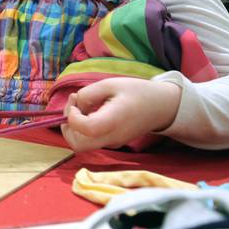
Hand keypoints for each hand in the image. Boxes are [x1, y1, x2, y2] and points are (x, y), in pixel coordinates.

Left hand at [61, 77, 181, 151]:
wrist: (162, 107)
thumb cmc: (137, 92)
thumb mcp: (110, 84)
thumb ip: (87, 94)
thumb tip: (75, 106)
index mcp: (113, 120)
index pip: (86, 128)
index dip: (72, 115)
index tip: (75, 100)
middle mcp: (112, 137)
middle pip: (77, 144)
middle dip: (67, 126)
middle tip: (73, 104)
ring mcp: (112, 143)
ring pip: (82, 144)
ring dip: (73, 126)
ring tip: (81, 105)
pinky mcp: (112, 142)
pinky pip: (90, 140)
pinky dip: (82, 128)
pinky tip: (90, 111)